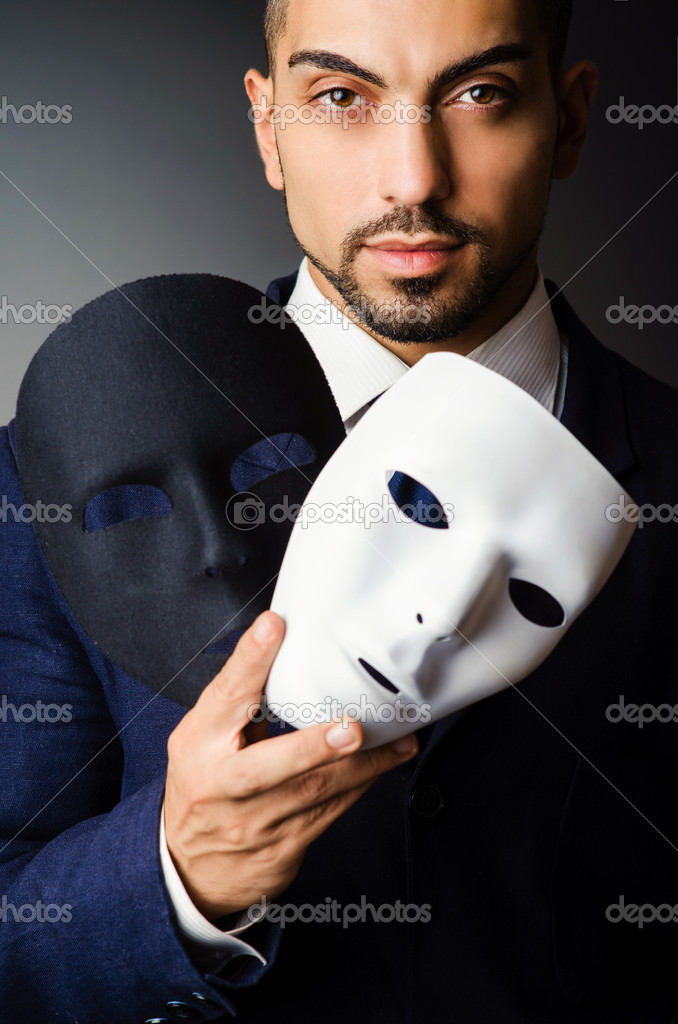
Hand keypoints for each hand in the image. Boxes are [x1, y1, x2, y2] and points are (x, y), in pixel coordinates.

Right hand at [164, 611, 417, 919]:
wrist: (190, 867)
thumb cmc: (204, 785)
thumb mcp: (202, 738)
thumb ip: (239, 701)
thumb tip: (283, 646)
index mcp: (199, 744)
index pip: (225, 696)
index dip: (250, 660)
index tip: (273, 626)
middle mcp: (222, 784)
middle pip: (265, 768)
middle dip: (311, 748)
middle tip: (351, 729)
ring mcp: (251, 822)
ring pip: (313, 793)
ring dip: (362, 765)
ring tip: (397, 742)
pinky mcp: (280, 848)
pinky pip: (329, 813)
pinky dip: (359, 784)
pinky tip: (383, 765)